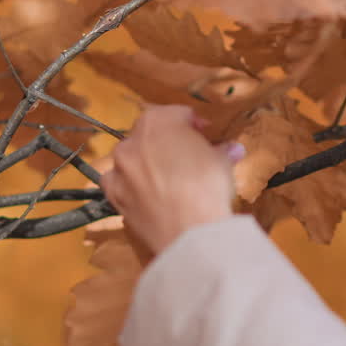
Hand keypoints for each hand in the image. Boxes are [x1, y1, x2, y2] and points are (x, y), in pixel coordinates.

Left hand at [100, 105, 243, 254]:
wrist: (188, 230)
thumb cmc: (207, 185)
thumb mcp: (221, 161)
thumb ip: (222, 151)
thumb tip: (231, 150)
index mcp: (158, 122)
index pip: (178, 114)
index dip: (194, 125)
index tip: (206, 136)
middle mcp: (132, 140)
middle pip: (151, 135)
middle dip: (169, 143)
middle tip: (189, 158)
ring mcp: (119, 168)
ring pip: (132, 158)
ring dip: (147, 162)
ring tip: (167, 179)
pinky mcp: (114, 195)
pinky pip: (119, 183)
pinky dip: (130, 185)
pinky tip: (146, 194)